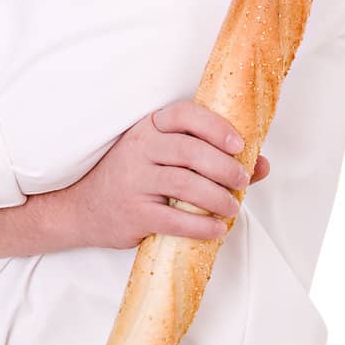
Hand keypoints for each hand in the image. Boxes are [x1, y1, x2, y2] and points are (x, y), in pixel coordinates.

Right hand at [65, 99, 269, 251]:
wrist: (82, 208)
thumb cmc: (134, 179)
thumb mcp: (163, 158)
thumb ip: (210, 157)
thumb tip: (262, 165)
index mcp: (149, 128)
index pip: (184, 115)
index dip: (215, 126)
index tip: (238, 143)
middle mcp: (140, 149)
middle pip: (190, 151)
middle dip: (224, 167)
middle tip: (241, 180)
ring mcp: (135, 181)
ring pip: (185, 185)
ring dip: (217, 198)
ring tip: (232, 207)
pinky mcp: (134, 213)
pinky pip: (174, 220)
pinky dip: (201, 226)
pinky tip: (216, 229)